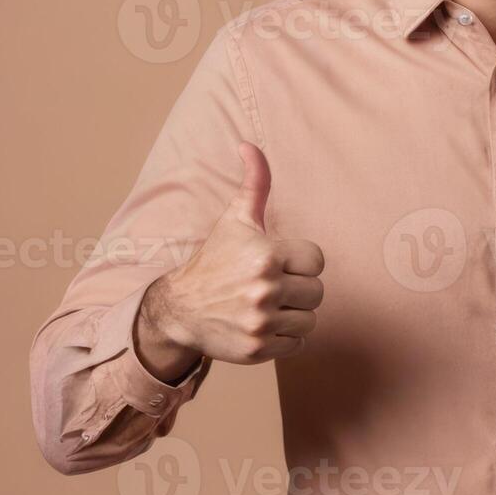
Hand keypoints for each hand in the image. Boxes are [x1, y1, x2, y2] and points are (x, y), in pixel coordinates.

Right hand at [137, 143, 325, 379]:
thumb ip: (254, 183)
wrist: (179, 309)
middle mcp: (264, 289)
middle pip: (316, 292)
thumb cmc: (215, 260)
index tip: (279, 263)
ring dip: (293, 315)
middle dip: (298, 289)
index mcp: (266, 255)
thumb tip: (249, 145)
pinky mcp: (257, 350)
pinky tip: (262, 325)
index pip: (316, 261)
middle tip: (271, 287)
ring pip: (310, 320)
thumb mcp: (235, 220)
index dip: (300, 262)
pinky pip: (297, 344)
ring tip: (267, 306)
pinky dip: (284, 338)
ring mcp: (260, 322)